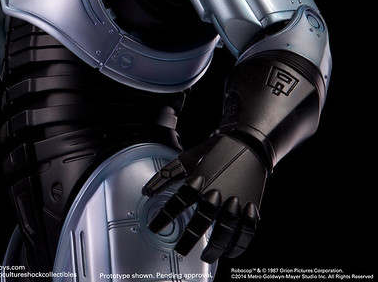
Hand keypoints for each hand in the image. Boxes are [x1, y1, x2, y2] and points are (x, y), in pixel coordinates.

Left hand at [142, 133, 266, 262]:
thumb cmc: (214, 152)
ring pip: (225, 232)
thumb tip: (147, 190)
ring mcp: (236, 201)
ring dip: (214, 248)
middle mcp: (217, 192)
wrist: (246, 142)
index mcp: (199, 180)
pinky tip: (229, 252)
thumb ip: (168, 174)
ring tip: (206, 257)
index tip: (154, 227)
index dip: (164, 217)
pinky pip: (247, 232)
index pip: (178, 203)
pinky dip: (239, 245)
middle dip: (188, 239)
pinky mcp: (251, 207)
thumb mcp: (189, 158)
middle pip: (201, 222)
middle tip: (180, 250)